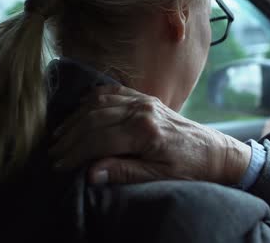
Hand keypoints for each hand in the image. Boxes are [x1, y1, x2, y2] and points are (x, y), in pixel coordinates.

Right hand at [49, 85, 251, 184]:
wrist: (215, 151)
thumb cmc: (189, 168)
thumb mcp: (159, 176)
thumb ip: (125, 172)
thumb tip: (90, 173)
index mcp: (144, 131)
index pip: (98, 139)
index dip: (75, 153)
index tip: (59, 165)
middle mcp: (141, 110)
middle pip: (93, 119)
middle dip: (70, 137)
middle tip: (54, 153)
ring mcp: (143, 101)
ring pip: (99, 103)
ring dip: (76, 118)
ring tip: (61, 135)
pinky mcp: (146, 98)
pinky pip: (113, 92)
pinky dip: (93, 99)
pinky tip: (80, 108)